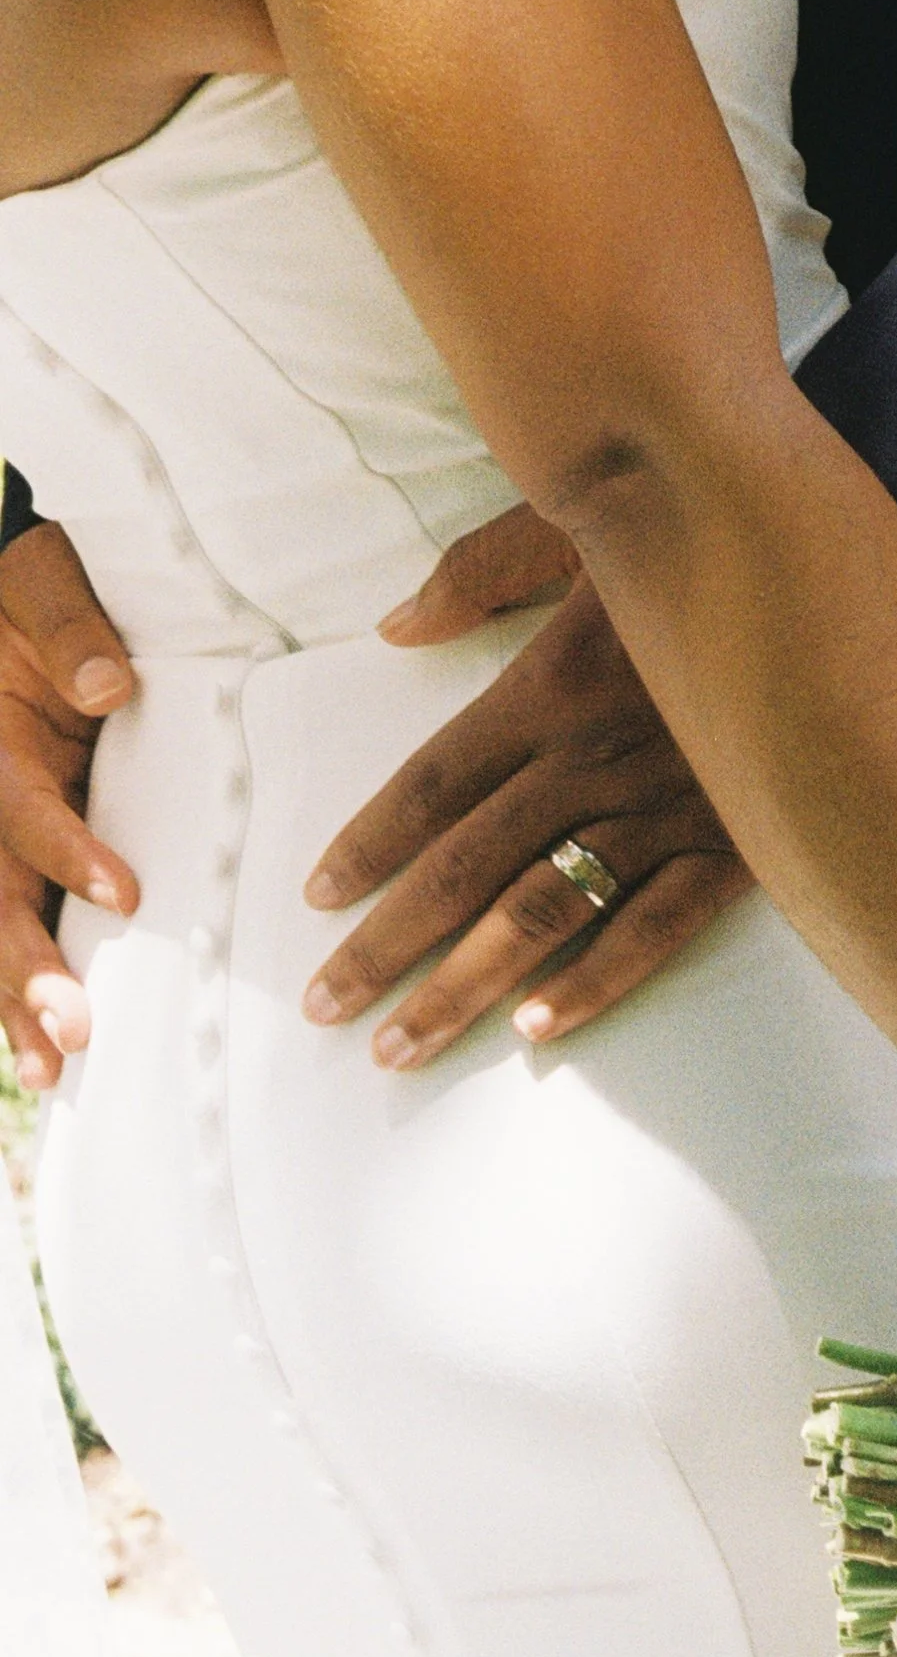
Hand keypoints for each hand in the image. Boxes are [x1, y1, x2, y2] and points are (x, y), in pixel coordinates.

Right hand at [0, 525, 140, 1088]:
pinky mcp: (5, 843)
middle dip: (22, 966)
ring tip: (48, 1072)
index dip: (64, 848)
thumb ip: (70, 627)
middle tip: (70, 1032)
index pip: (16, 806)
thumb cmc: (30, 584)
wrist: (4, 586)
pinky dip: (9, 988)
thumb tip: (109, 685)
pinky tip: (32, 1057)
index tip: (124, 893)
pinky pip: (4, 912)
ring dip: (10, 998)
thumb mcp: (44, 583)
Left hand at [304, 507, 750, 1064]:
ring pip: (543, 913)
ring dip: (465, 985)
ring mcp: (666, 809)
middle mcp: (594, 759)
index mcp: (549, 687)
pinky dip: (598, 979)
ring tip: (401, 1045)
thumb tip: (394, 627)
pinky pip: (658, 925)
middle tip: (325, 1008)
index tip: (316, 900)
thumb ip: (482, 570)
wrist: (839, 570)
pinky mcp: (739, 843)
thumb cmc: (704, 536)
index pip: (433, 783)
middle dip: (386, 946)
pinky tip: (539, 1027)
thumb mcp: (582, 524)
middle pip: (467, 867)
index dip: (368, 844)